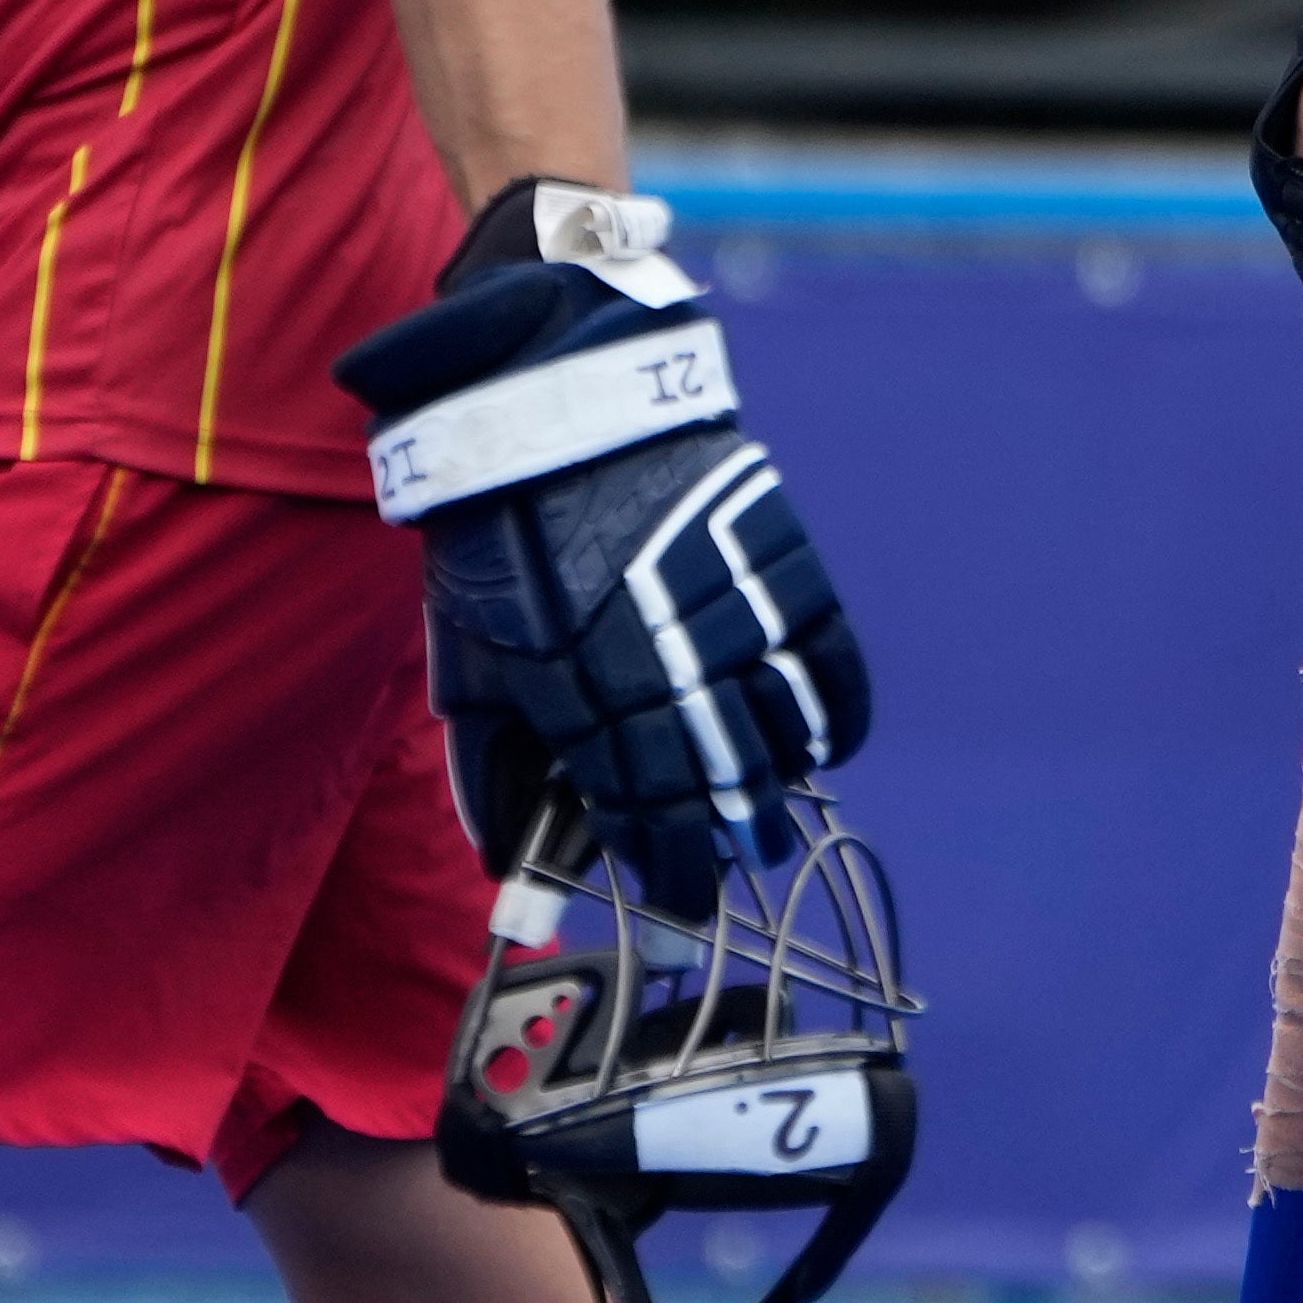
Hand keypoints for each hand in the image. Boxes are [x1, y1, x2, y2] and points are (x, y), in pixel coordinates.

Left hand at [335, 187, 874, 915]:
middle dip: (727, 840)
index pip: (643, 815)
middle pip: (719, 786)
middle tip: (734, 865)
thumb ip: (489, 768)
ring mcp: (728, 608)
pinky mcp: (776, 559)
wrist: (549, 404)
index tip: (674, 898)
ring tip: (776, 814)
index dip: (665, 870)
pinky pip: (826, 658)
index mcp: (581, 693)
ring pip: (778, 732)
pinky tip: (825, 743)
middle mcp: (665, 660)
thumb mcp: (467, 660)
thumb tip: (505, 858)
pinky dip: (835, 710)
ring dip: (781, 786)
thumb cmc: (497, 542)